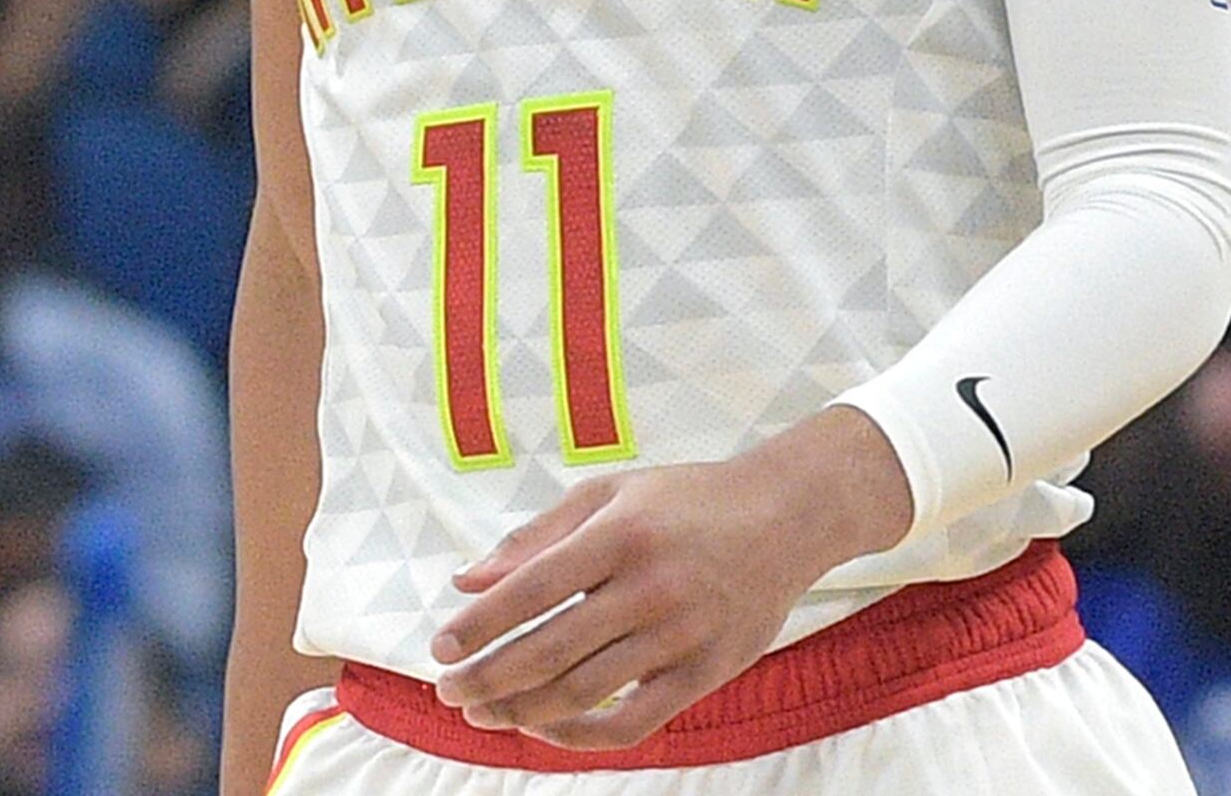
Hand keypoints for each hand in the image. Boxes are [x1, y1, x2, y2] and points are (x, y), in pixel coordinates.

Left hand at [429, 409, 913, 749]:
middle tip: (449, 690)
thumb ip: (536, 538)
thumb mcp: (612, 494)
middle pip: (549, 650)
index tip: (439, 647)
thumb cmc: (689, 501)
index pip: (533, 588)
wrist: (790, 515)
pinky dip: (579, 735)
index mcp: (625, 533)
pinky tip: (544, 726)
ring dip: (519, 710)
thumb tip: (465, 582)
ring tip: (484, 711)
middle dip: (485, 678)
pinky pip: (631, 723)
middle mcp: (654, 585)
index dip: (479, 624)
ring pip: (582, 692)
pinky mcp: (707, 671)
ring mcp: (683, 633)